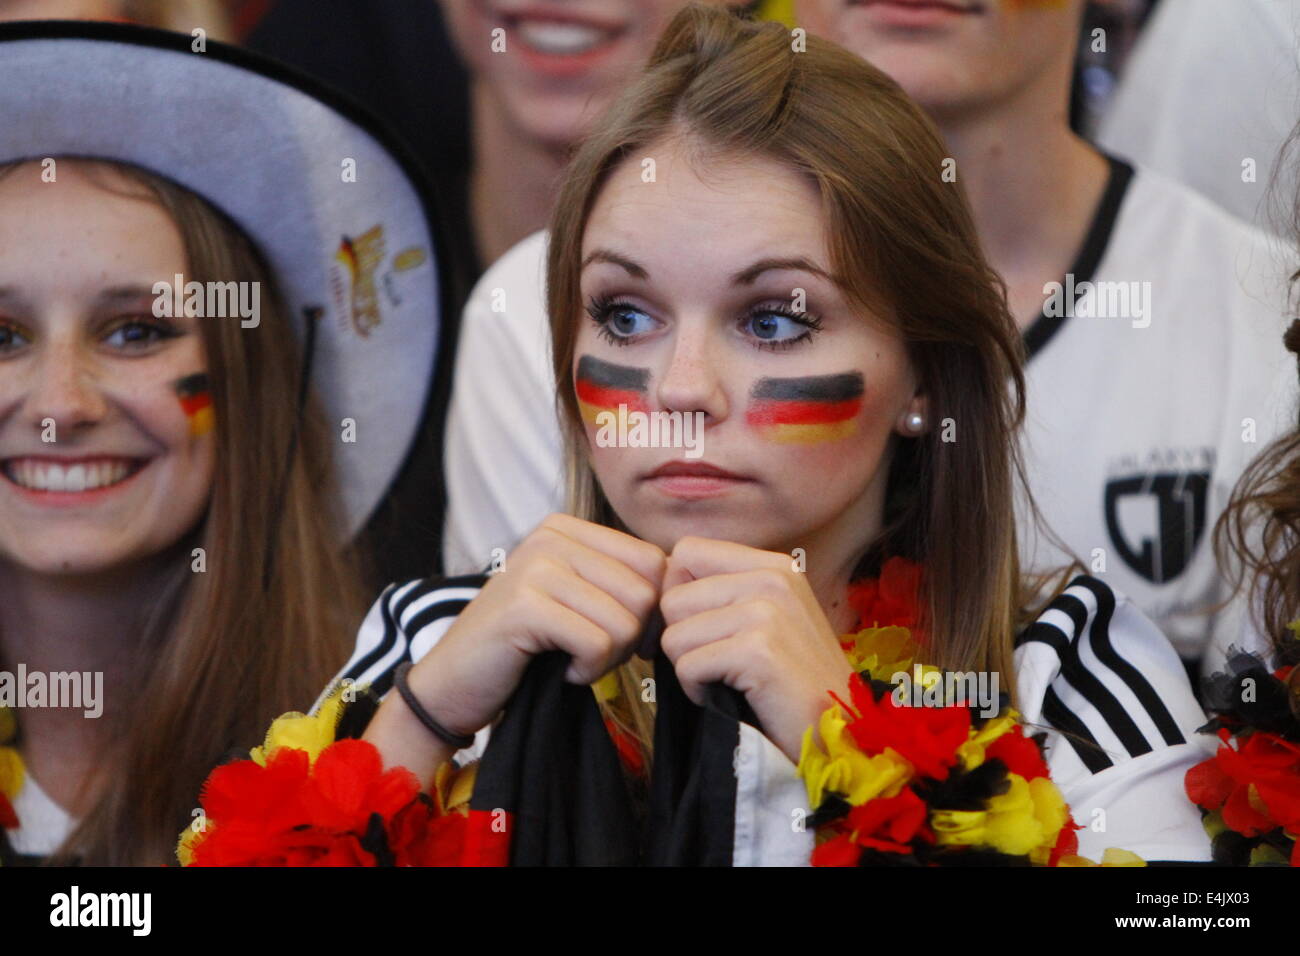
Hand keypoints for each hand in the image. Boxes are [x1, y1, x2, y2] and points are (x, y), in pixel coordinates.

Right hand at [405, 513, 666, 737]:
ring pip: (625, 620)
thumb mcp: (575, 600)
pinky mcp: (524, 606)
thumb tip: (682, 591)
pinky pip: (597, 642)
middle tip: (593, 654)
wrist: (453, 686)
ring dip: (609, 657)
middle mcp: (551, 537)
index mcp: (567, 528)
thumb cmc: (524, 648)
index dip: (651, 611)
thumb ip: (620, 584)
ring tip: (574, 660)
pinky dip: (588, 670)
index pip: (653, 562)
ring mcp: (535, 567)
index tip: (621, 638)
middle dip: (631, 637)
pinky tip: (563, 670)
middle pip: (645, 592)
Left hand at [658, 536, 855, 763]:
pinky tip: (729, 697)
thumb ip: (722, 591)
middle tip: (718, 666)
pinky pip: (687, 666)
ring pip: (674, 634)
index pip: (686, 552)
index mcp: (773, 565)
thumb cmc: (790, 682)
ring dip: (691, 668)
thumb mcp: (766, 618)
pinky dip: (697, 692)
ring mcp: (767, 612)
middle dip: (682, 639)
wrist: (839, 734)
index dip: (678, 594)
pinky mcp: (758, 651)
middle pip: (672, 596)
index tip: (700, 630)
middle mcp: (772, 578)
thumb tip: (661, 578)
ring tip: (729, 682)